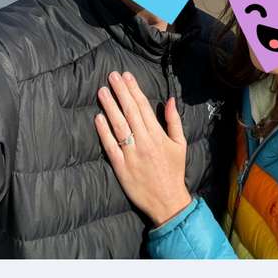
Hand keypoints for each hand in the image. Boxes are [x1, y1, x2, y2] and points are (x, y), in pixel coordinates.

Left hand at [95, 71, 191, 226]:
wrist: (167, 201)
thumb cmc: (174, 171)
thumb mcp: (180, 144)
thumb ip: (174, 121)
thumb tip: (170, 100)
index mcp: (158, 136)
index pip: (143, 107)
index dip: (134, 90)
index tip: (126, 76)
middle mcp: (144, 142)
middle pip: (129, 112)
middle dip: (120, 92)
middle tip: (111, 76)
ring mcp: (131, 155)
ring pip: (118, 126)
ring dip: (109, 107)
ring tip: (102, 91)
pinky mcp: (121, 167)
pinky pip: (110, 146)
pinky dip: (103, 132)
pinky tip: (98, 118)